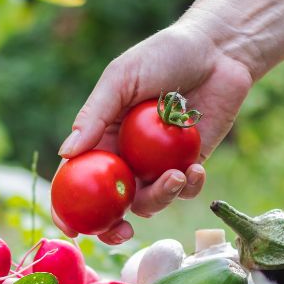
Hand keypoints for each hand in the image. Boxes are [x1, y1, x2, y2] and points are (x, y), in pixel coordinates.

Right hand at [52, 13, 254, 243]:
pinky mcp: (190, 165)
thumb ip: (95, 115)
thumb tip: (66, 153)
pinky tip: (196, 168)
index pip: (77, 179)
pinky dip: (190, 186)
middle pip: (112, 204)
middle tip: (123, 232)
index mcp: (103, 138)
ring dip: (161, 198)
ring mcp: (159, 165)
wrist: (217, 51)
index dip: (68, 208)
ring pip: (151, 202)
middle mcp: (127, 157)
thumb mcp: (121, 78)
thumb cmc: (163, 54)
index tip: (71, 229)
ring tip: (176, 176)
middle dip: (114, 227)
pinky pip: (185, 190)